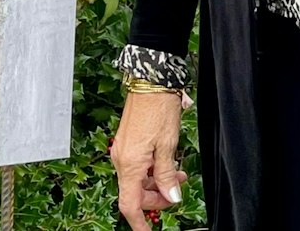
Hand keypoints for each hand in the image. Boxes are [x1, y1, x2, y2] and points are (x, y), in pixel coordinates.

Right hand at [111, 91, 187, 230]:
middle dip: (156, 198)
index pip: (130, 204)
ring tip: (178, 175)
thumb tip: (171, 197)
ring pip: (137, 180)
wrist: (150, 81)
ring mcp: (123, 151)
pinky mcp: (127, 143)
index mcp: (129, 164)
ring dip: (156, 183)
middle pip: (135, 194)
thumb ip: (167, 175)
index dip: (139, 223)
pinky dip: (152, 171)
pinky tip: (167, 164)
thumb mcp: (168, 146)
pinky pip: (137, 166)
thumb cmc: (159, 109)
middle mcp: (121, 159)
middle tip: (177, 191)